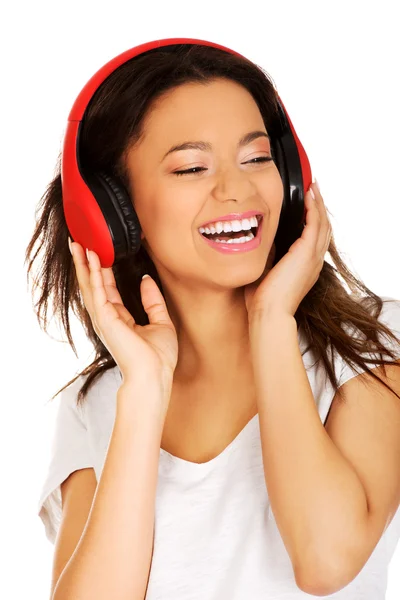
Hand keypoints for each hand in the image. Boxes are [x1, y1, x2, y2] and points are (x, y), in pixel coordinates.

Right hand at [69, 241, 177, 398]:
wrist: (155, 376)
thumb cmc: (158, 358)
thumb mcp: (161, 322)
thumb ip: (152, 300)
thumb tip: (146, 279)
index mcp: (119, 319)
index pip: (108, 289)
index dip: (102, 271)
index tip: (98, 253)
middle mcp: (108, 319)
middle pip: (93, 285)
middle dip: (86, 264)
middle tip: (78, 242)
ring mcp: (104, 320)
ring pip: (90, 287)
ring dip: (84, 265)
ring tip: (78, 244)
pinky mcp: (106, 320)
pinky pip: (98, 293)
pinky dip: (94, 275)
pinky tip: (92, 259)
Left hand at [244, 181, 331, 319]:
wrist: (268, 313)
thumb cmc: (262, 301)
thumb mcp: (265, 272)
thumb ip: (267, 256)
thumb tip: (261, 240)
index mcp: (305, 267)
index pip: (313, 238)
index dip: (312, 220)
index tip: (306, 205)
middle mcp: (313, 261)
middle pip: (322, 228)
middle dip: (318, 207)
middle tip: (314, 189)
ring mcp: (312, 257)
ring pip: (322, 224)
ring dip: (318, 203)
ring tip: (313, 187)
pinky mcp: (307, 253)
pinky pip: (315, 224)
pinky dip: (313, 208)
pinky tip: (309, 195)